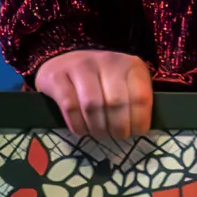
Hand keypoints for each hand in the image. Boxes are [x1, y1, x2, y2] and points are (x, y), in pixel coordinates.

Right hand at [33, 49, 152, 141]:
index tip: (136, 132)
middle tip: (117, 136)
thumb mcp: (124, 84)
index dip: (140, 119)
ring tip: (100, 134)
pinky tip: (82, 130)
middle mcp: (105, 60)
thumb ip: (134, 101)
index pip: (140, 96)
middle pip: (116, 102)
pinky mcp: (56, 76)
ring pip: (92, 104)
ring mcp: (79, 65)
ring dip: (98, 127)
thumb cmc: (100, 80)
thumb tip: (140, 129)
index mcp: (128, 64)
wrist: (63, 63)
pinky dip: (78, 125)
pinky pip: (70, 107)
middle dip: (118, 127)